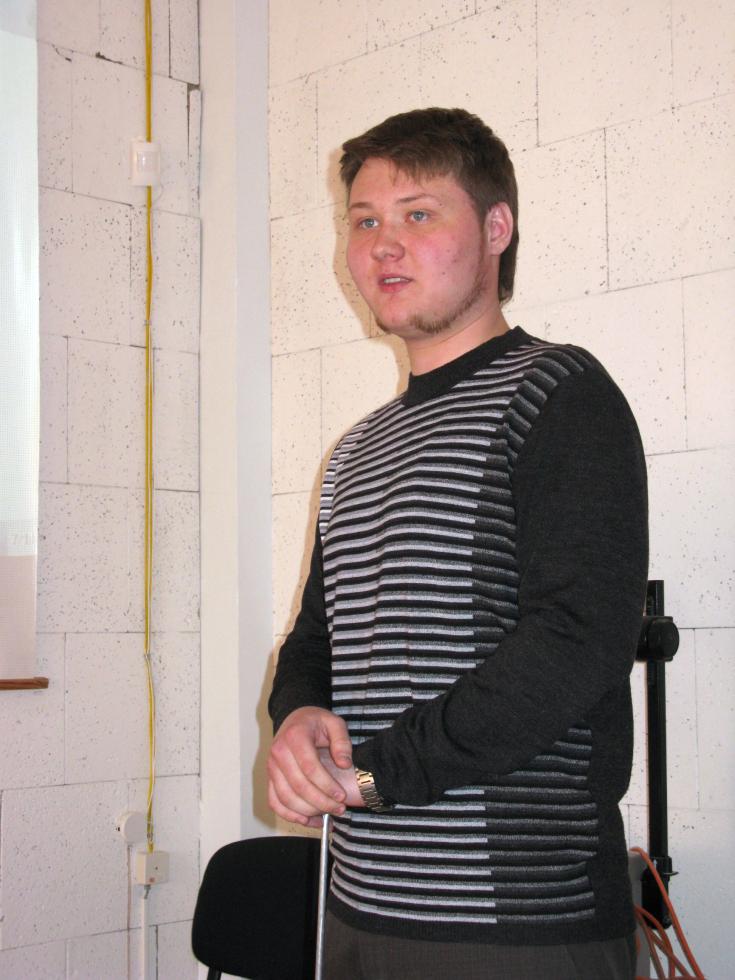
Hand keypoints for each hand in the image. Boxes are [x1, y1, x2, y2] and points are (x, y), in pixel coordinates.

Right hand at [267, 706, 353, 827]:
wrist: (294, 719)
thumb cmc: (315, 722)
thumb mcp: (334, 723)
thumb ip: (342, 742)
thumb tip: (344, 764)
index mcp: (294, 736)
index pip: (310, 768)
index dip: (326, 785)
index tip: (342, 796)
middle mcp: (278, 752)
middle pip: (298, 786)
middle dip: (321, 802)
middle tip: (339, 808)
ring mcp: (271, 766)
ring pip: (285, 798)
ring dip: (307, 812)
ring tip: (328, 815)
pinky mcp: (269, 778)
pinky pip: (275, 802)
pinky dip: (290, 816)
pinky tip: (309, 821)